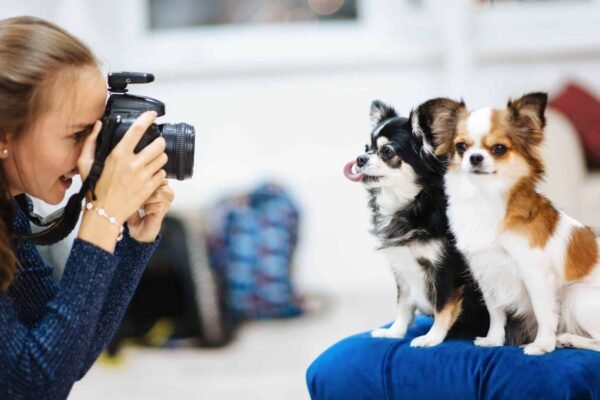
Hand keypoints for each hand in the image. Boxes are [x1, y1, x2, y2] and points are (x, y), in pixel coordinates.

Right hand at [77, 111, 168, 251]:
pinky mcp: (150, 188)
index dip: (147, 119)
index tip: (152, 114)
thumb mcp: (84, 163)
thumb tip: (99, 124)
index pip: (137, 130)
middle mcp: (133, 164)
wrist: (104, 214)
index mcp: (118, 155)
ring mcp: (143, 177)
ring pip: (163, 158)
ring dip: (160, 157)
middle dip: (158, 142)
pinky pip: (163, 174)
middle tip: (154, 144)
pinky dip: (159, 173)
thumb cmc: (94, 188)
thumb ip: (91, 141)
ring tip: (152, 160)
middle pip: (158, 144)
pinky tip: (150, 174)